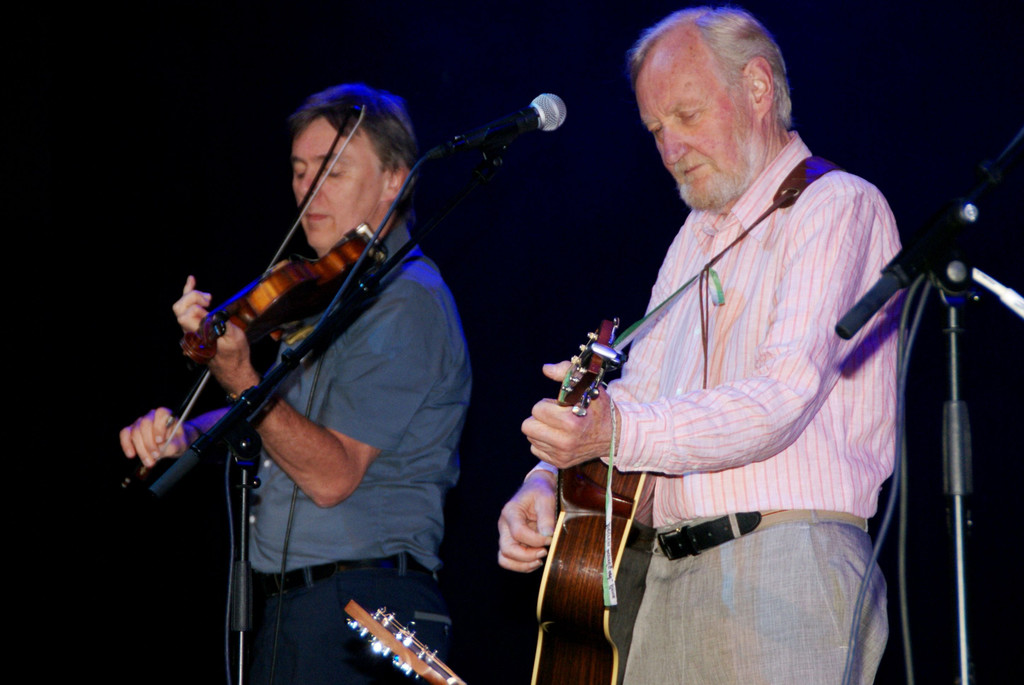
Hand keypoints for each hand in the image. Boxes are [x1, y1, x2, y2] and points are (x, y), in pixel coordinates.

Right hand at [119, 407, 197, 467]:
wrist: (172, 443)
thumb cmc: (177, 440)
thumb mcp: (181, 444)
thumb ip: (173, 446)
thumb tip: (160, 448)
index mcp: (166, 414)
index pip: (160, 414)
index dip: (159, 427)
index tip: (160, 441)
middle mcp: (152, 416)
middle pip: (145, 425)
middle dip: (149, 442)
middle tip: (155, 456)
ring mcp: (140, 422)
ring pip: (135, 432)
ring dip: (141, 449)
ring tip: (149, 461)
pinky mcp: (131, 430)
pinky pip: (125, 434)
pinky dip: (127, 444)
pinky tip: (131, 454)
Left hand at [174, 276, 258, 394]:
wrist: (232, 369)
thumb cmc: (235, 355)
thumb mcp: (234, 338)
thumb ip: (222, 325)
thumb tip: (214, 314)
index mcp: (199, 335)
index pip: (188, 314)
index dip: (197, 304)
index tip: (212, 303)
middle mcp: (191, 333)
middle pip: (179, 309)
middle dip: (191, 297)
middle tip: (209, 299)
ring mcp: (191, 331)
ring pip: (180, 309)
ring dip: (190, 295)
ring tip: (202, 291)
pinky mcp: (194, 329)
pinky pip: (186, 311)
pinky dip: (189, 295)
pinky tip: (191, 281)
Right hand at [497, 469, 556, 571]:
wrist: (537, 489)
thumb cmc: (541, 492)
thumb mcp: (546, 498)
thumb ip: (546, 516)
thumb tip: (547, 535)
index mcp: (511, 512)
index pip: (518, 532)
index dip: (535, 540)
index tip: (551, 538)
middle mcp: (504, 525)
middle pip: (507, 550)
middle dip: (527, 556)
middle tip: (544, 552)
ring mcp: (506, 535)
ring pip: (505, 559)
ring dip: (522, 564)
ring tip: (539, 560)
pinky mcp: (512, 542)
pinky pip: (511, 560)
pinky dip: (523, 565)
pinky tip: (537, 559)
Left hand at [521, 361, 616, 468]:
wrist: (614, 436)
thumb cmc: (599, 410)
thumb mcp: (588, 387)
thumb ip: (567, 372)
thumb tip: (546, 368)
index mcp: (571, 423)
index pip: (537, 410)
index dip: (547, 404)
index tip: (560, 406)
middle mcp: (565, 442)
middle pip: (528, 426)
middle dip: (539, 417)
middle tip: (554, 416)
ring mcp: (562, 455)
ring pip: (531, 437)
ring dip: (541, 429)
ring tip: (558, 426)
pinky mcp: (560, 463)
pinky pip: (536, 449)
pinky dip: (544, 442)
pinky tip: (558, 437)